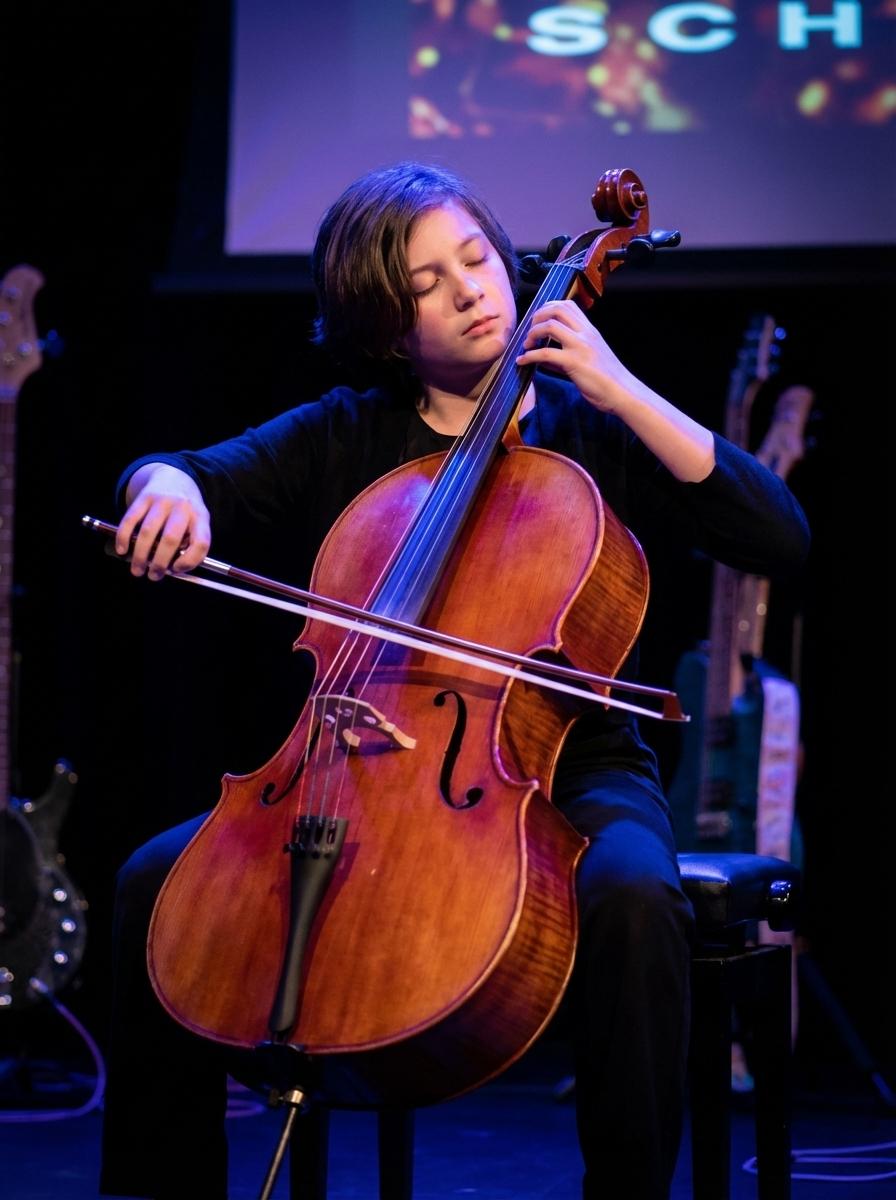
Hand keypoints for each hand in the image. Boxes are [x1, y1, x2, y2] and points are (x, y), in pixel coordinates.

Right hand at [115, 464, 211, 580]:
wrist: (173, 477)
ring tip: (137, 570)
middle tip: (153, 576)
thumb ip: (190, 543)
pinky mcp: (144, 497)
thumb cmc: (185, 511)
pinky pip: (130, 519)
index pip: (201, 542)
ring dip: (140, 555)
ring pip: (148, 531)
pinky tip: (122, 550)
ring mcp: (162, 500)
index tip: (177, 569)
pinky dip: (123, 537)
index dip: (190, 560)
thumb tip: (172, 569)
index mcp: (200, 516)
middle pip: (170, 539)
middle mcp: (183, 506)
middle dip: (160, 562)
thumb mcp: (196, 523)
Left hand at [515, 300, 637, 413]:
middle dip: (537, 317)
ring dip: (533, 333)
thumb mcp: (589, 360)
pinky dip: (529, 356)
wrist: (623, 393)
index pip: (567, 305)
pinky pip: (546, 354)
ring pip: (550, 326)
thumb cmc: (607, 380)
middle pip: (557, 309)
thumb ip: (565, 356)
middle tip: (529, 332)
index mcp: (590, 331)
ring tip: (527, 345)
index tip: (537, 320)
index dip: (547, 308)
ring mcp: (580, 347)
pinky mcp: (575, 363)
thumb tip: (542, 359)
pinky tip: (522, 362)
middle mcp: (586, 334)